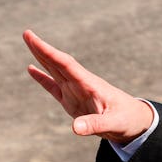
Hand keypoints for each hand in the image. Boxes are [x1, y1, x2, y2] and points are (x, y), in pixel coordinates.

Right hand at [23, 29, 153, 144]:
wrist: (134, 122)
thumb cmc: (126, 120)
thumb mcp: (113, 123)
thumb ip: (94, 124)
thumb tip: (75, 127)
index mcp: (89, 84)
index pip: (66, 65)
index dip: (50, 53)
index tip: (36, 40)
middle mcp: (80, 84)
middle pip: (58, 63)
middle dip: (42, 49)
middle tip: (27, 33)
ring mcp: (75, 91)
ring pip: (55, 70)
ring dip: (41, 58)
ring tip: (29, 42)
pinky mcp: (72, 100)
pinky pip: (53, 86)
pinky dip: (42, 77)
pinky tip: (31, 68)